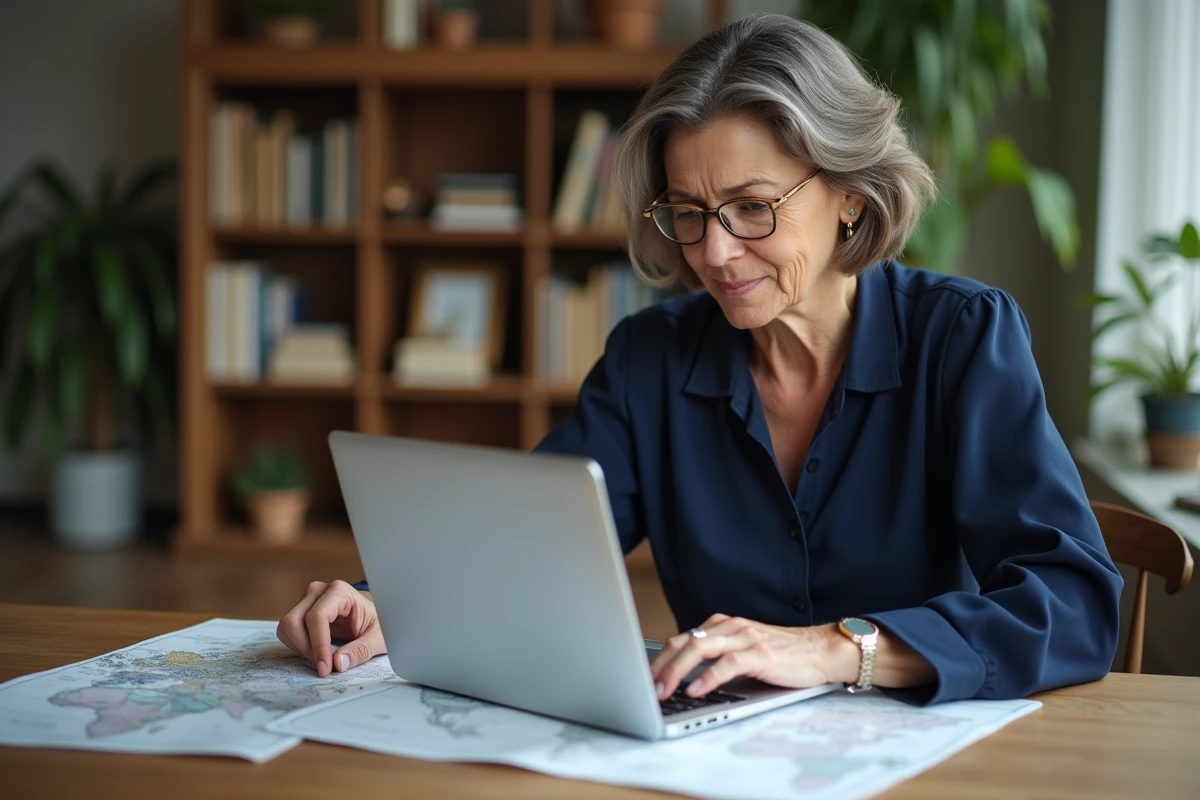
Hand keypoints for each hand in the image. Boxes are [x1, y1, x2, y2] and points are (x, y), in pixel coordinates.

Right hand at [277, 580, 385, 677]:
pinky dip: (298, 647)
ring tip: (322, 659)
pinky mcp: (300, 611)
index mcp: (340, 591)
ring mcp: (307, 600)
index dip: (318, 645)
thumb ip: (361, 651)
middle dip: (306, 649)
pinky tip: (316, 652)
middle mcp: (318, 591)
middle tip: (324, 667)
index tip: (325, 667)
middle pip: (294, 621)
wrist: (373, 615)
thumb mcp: (379, 639)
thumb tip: (338, 663)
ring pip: (287, 628)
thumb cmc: (377, 622)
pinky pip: (287, 632)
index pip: (317, 617)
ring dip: (301, 649)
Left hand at [650, 614, 852, 699]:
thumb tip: (677, 665)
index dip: (659, 659)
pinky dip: (708, 678)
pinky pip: (727, 664)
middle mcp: (731, 627)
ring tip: (663, 690)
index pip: (682, 639)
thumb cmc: (781, 655)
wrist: (821, 650)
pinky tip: (695, 690)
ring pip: (701, 649)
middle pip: (685, 642)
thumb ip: (714, 653)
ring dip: (677, 671)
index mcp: (722, 625)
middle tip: (647, 688)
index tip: (643, 678)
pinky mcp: (760, 654)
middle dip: (661, 666)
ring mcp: (745, 638)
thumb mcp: (742, 649)